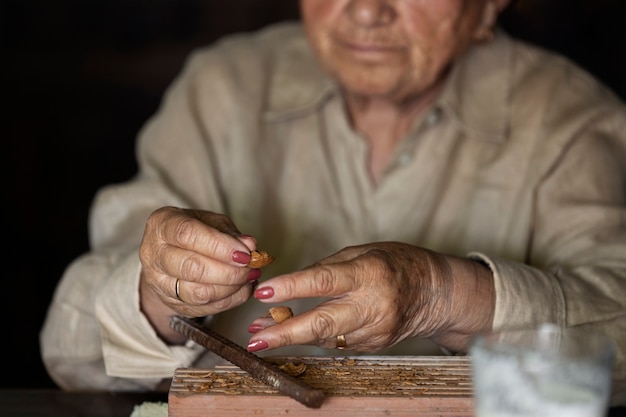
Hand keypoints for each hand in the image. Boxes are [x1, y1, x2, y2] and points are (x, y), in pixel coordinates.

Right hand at [138, 206, 259, 342]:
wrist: (170, 254)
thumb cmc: (193, 232)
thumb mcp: (210, 222)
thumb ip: (230, 233)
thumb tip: (250, 246)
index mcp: (161, 225)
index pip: (188, 235)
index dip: (220, 246)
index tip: (244, 253)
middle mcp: (153, 254)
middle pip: (191, 268)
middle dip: (228, 271)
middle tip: (250, 267)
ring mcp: (158, 282)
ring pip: (197, 293)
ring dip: (230, 288)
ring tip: (248, 277)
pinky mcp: (170, 303)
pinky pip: (203, 308)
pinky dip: (229, 301)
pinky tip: (241, 289)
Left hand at [247, 242, 493, 352]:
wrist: (435, 292)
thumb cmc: (396, 263)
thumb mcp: (362, 252)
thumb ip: (327, 268)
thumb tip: (290, 286)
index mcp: (368, 273)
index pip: (324, 281)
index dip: (292, 287)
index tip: (265, 292)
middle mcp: (372, 304)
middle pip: (322, 323)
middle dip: (284, 333)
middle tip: (256, 339)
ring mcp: (374, 329)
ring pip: (324, 337)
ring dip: (292, 336)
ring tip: (263, 333)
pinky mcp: (374, 345)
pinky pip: (337, 342)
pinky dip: (315, 337)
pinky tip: (297, 331)